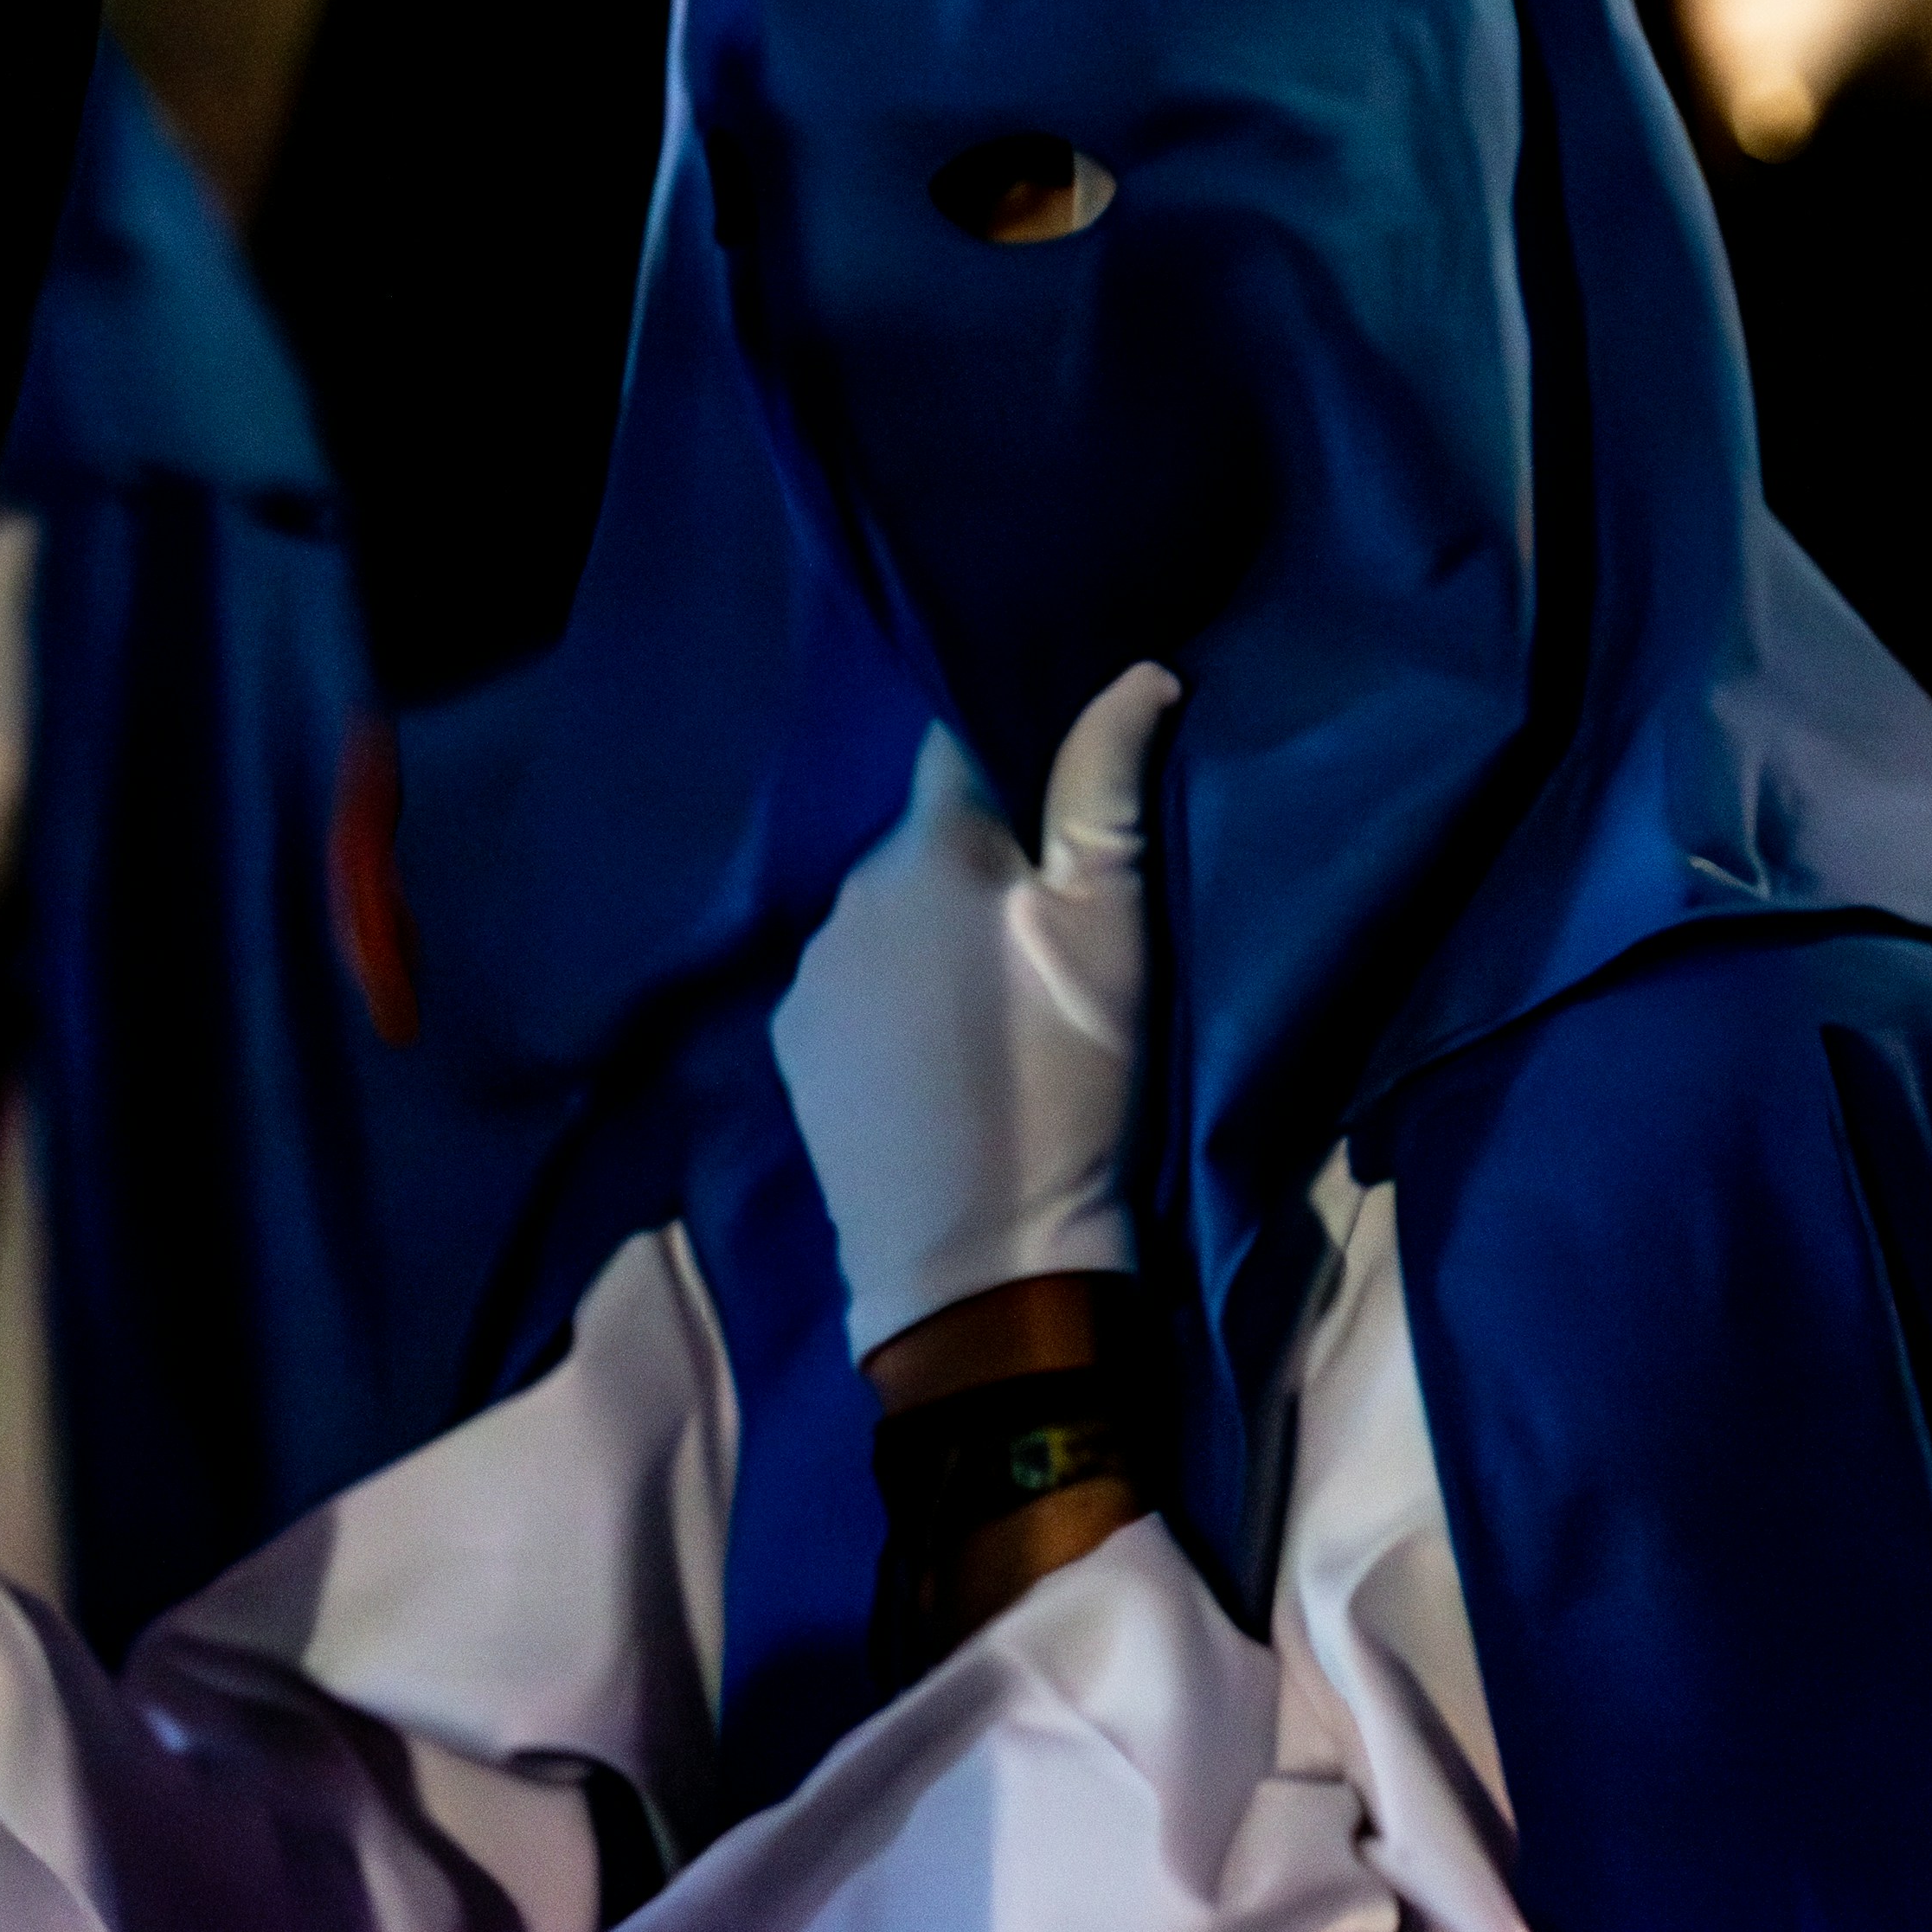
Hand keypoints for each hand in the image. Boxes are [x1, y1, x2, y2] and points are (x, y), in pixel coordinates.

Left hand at [773, 662, 1177, 1362]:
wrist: (982, 1259)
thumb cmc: (1070, 1080)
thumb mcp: (1113, 932)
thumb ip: (1108, 790)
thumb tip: (1137, 671)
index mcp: (931, 842)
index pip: (960, 745)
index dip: (1010, 755)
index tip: (1053, 795)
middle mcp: (850, 887)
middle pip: (924, 837)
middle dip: (976, 858)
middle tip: (1038, 925)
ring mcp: (810, 968)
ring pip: (885, 912)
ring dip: (929, 930)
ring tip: (988, 1002)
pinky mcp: (794, 1041)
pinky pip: (849, 982)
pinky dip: (889, 997)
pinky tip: (934, 1051)